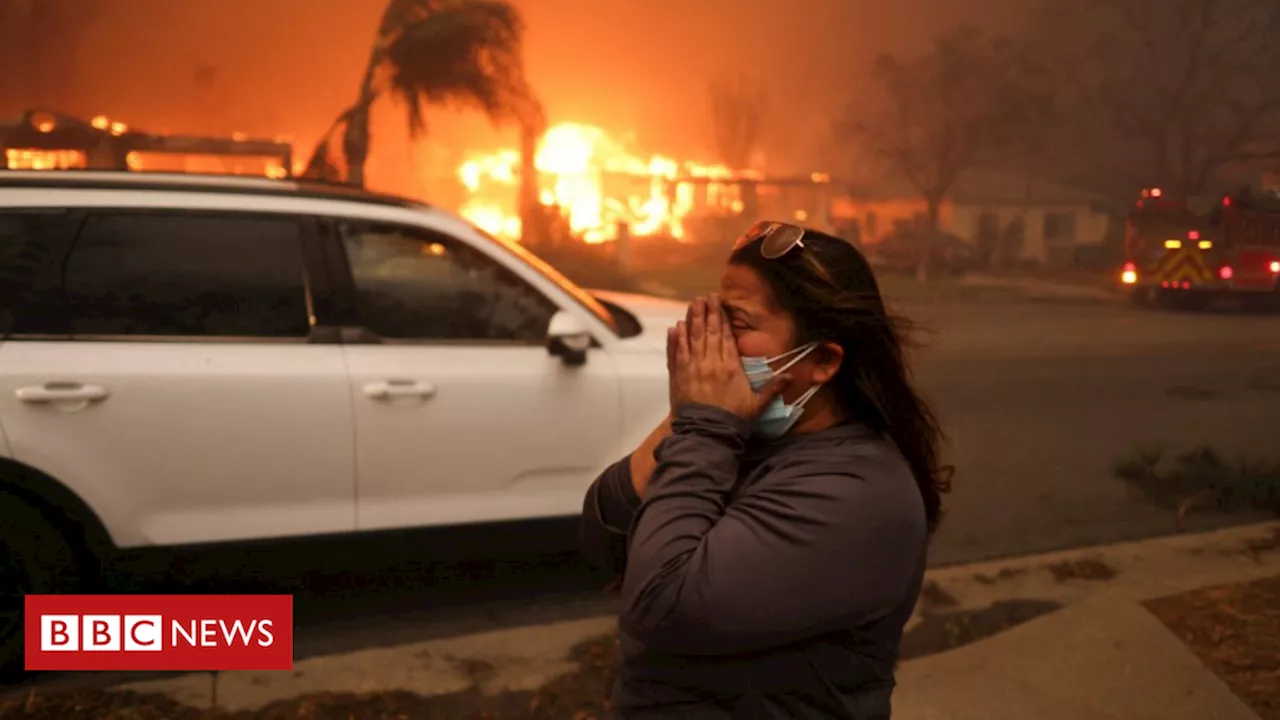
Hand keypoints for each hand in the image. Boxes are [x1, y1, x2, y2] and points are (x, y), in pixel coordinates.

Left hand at [668, 294, 789, 419]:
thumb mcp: (757, 405)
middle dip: (707, 312)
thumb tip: (792, 376)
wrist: (707, 434)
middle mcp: (710, 363)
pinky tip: (675, 327)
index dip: (722, 319)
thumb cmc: (733, 420)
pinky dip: (675, 340)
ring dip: (691, 319)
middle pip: (709, 332)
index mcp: (730, 367)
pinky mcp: (678, 377)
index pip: (726, 337)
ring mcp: (692, 368)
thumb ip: (773, 388)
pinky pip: (676, 353)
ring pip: (691, 338)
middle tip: (705, 296)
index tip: (720, 304)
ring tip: (692, 304)